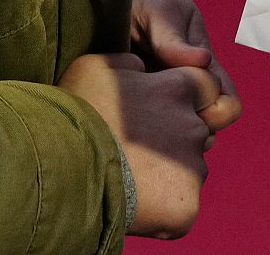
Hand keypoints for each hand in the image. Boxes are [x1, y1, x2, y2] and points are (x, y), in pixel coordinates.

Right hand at [60, 53, 219, 238]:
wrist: (62, 170)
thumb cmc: (75, 113)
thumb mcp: (96, 67)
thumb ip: (132, 63)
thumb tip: (143, 69)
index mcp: (179, 88)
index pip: (207, 87)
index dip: (183, 98)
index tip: (159, 110)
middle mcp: (195, 126)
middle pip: (196, 131)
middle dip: (173, 139)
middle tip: (134, 150)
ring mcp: (193, 168)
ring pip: (189, 169)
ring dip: (167, 173)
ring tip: (127, 176)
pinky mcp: (186, 206)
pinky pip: (181, 204)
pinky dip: (162, 207)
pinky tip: (132, 202)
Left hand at [129, 0, 240, 131]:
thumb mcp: (162, 11)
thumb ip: (174, 39)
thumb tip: (202, 61)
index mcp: (204, 67)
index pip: (227, 106)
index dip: (214, 115)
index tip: (186, 106)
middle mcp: (188, 88)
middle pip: (202, 129)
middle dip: (184, 133)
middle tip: (151, 118)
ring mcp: (163, 97)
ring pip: (173, 134)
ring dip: (159, 133)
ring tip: (131, 118)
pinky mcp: (136, 102)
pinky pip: (144, 128)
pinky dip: (135, 129)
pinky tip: (118, 118)